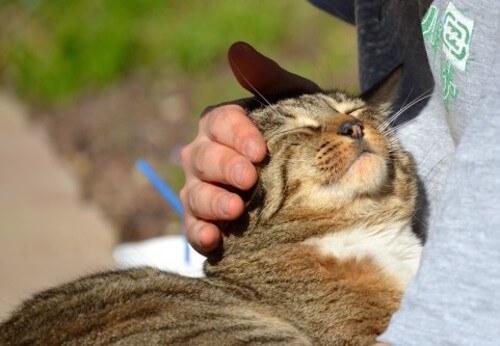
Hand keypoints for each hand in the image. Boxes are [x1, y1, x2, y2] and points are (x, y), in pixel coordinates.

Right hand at [180, 42, 319, 253]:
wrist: (316, 173)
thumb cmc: (301, 131)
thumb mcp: (294, 101)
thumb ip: (267, 78)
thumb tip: (236, 50)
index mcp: (223, 125)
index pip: (219, 122)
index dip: (236, 135)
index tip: (259, 150)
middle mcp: (206, 156)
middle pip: (203, 158)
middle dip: (225, 168)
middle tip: (249, 179)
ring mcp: (202, 189)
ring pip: (194, 193)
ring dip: (212, 201)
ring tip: (235, 209)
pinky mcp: (206, 221)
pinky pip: (193, 228)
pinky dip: (199, 233)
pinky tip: (213, 240)